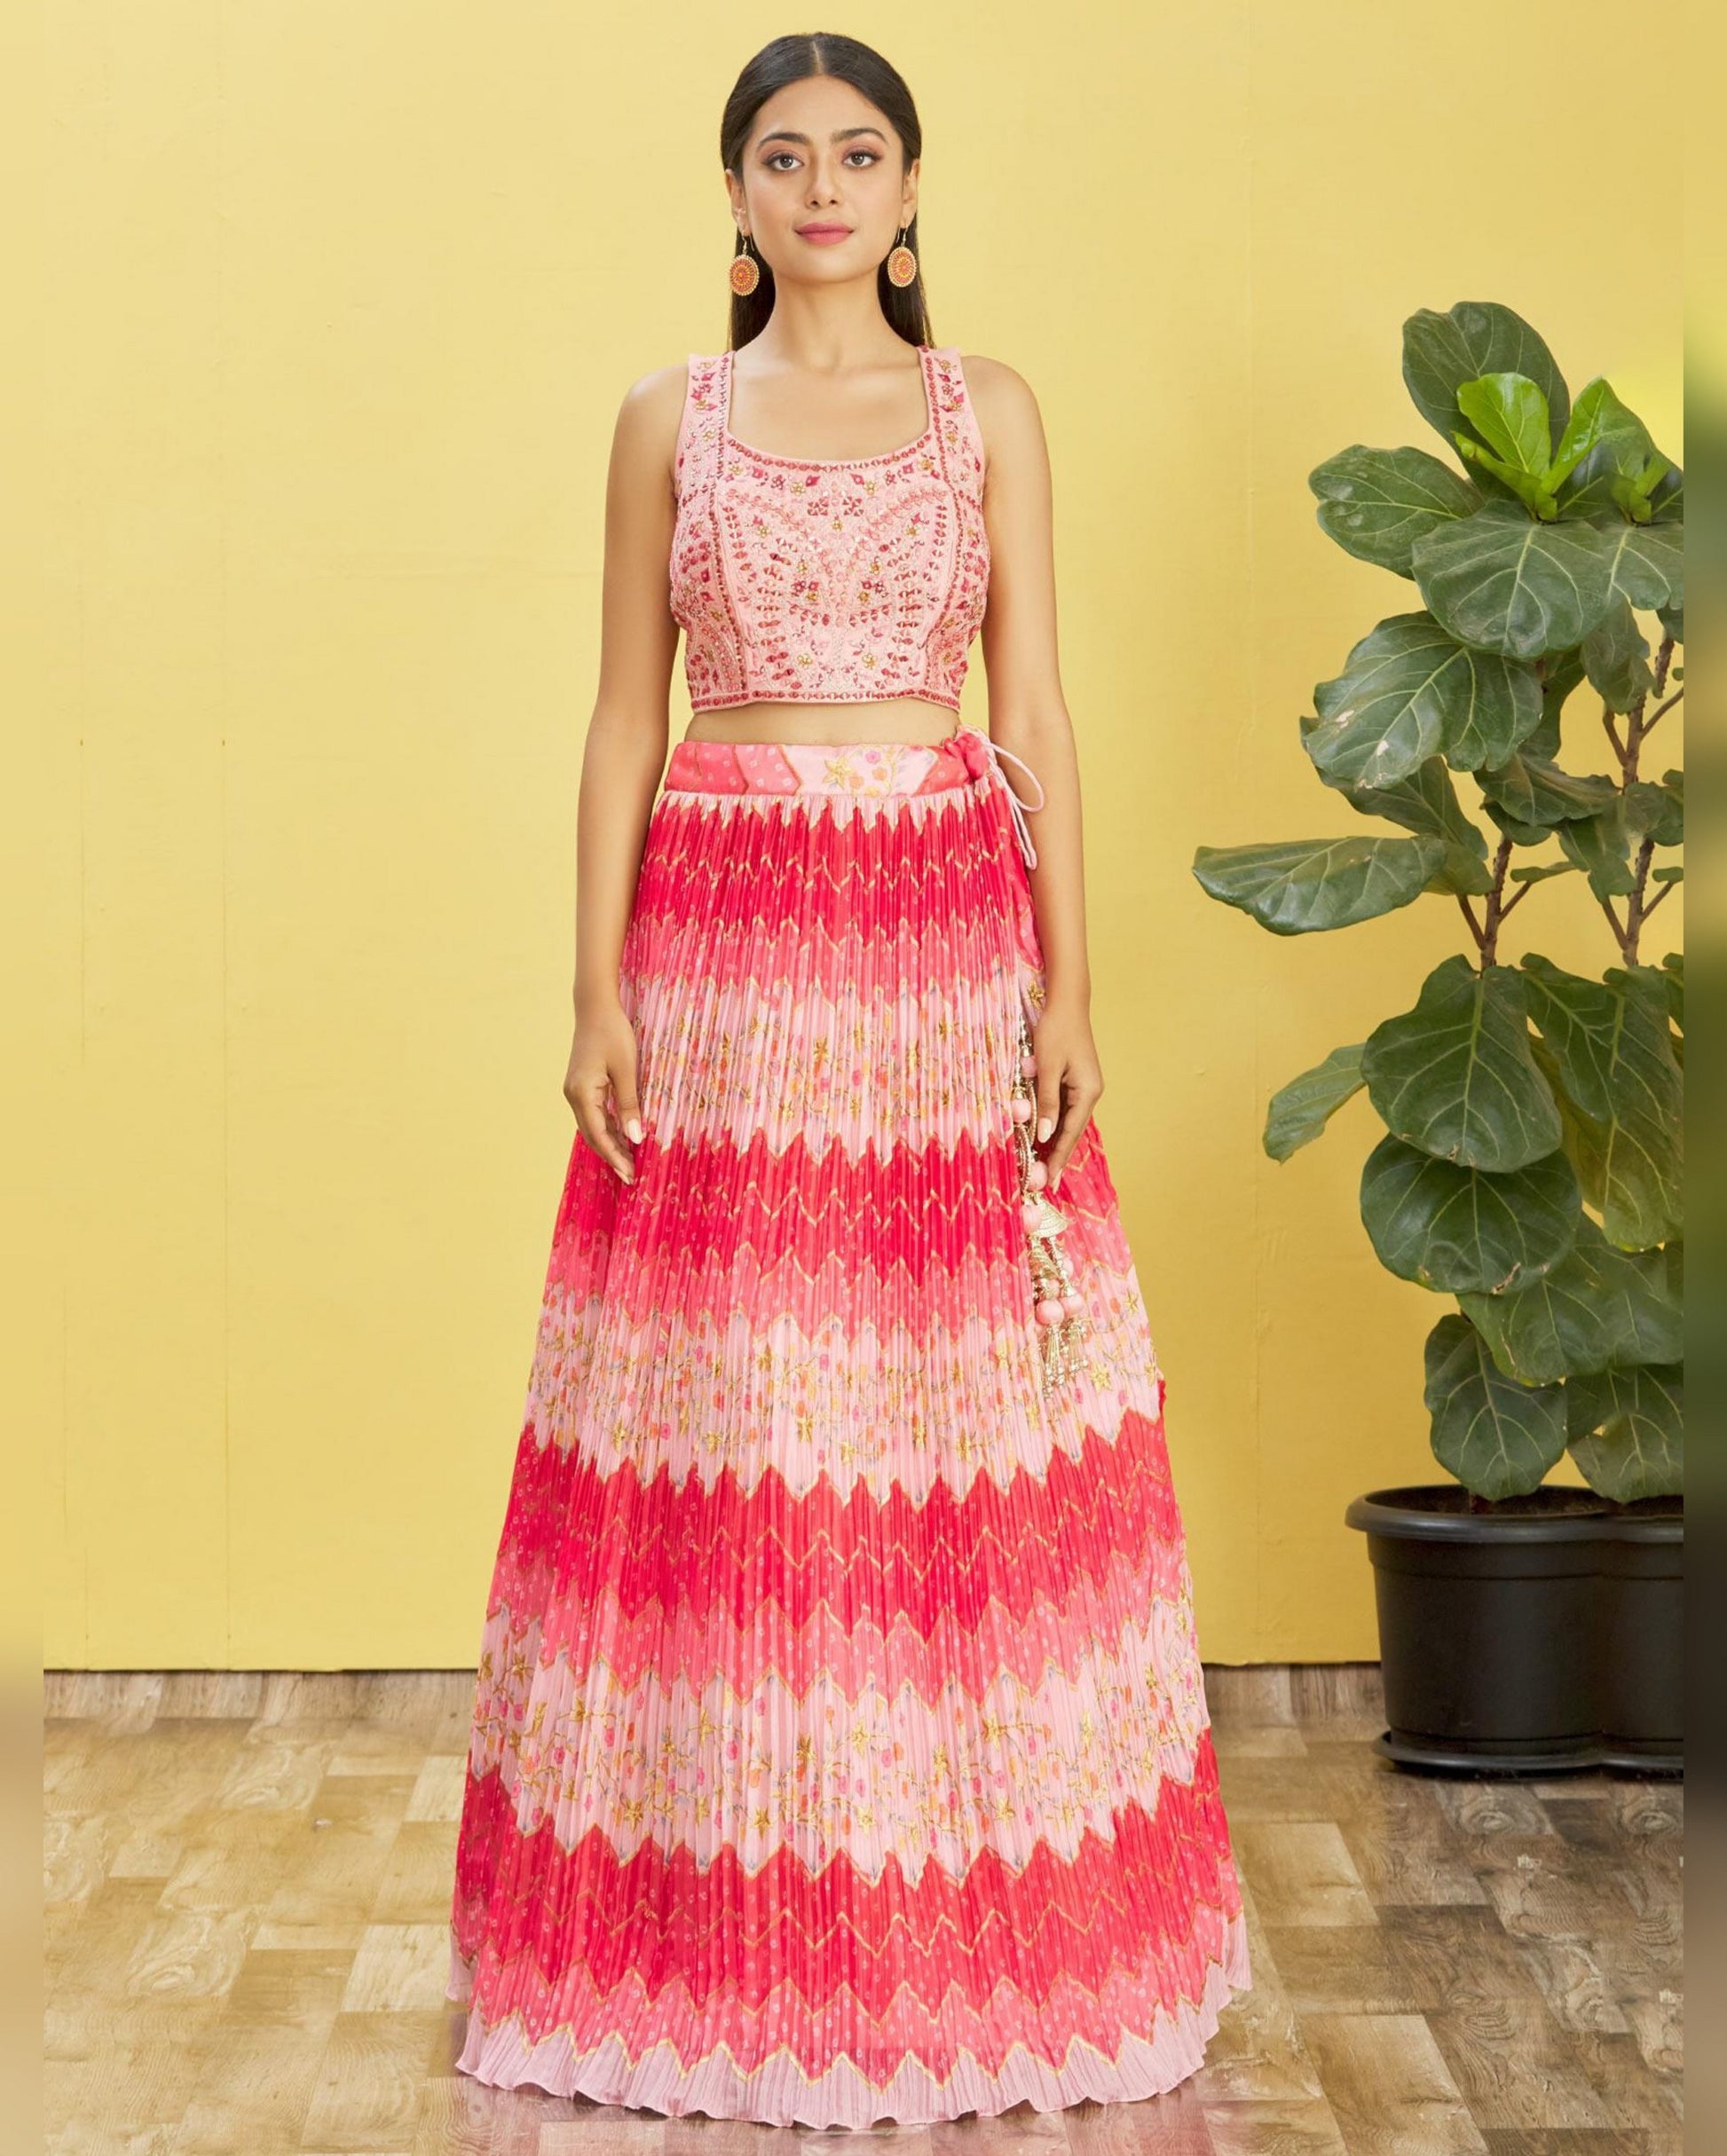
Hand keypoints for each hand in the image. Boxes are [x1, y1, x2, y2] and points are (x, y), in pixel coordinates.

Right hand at [564, 998, 643, 1182]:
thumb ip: (629, 1105)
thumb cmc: (613, 1033)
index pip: (599, 1135)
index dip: (615, 1156)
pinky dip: (607, 1127)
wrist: (595, 1007)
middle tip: (631, 1175)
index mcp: (582, 1093)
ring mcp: (575, 1090)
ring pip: (592, 1126)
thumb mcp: (627, 1069)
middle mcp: (573, 1095)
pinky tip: (621, 1136)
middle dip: (611, 1156)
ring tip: (628, 1160)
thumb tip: (635, 1137)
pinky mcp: (581, 1085)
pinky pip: (593, 1114)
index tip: (630, 1174)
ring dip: (609, 1143)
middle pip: (592, 1135)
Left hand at [1030, 998, 1102, 1188]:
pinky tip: (1042, 1138)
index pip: (1070, 1134)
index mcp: (1087, 1092)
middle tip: (1041, 1182)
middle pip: (1071, 1132)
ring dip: (1053, 1143)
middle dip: (1055, 1156)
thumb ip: (1046, 1102)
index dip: (1057, 1158)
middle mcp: (1090, 1093)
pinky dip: (1053, 1124)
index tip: (1047, 1182)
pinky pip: (1064, 1110)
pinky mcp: (1076, 1081)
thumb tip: (1044, 1135)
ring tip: (1039, 1166)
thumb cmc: (1055, 1031)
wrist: (1067, 1003)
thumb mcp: (1047, 1068)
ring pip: (1067, 1122)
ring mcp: (1084, 1087)